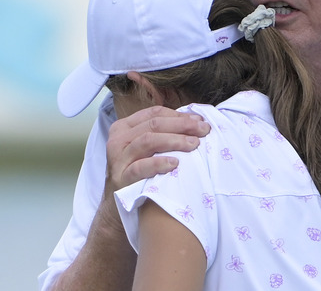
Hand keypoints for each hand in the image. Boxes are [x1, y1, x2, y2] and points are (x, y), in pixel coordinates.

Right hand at [96, 106, 209, 231]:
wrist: (117, 206)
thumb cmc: (138, 173)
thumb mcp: (145, 149)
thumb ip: (162, 133)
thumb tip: (195, 122)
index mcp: (125, 127)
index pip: (154, 113)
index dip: (179, 115)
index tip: (199, 120)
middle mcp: (118, 140)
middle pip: (154, 124)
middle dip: (182, 125)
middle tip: (203, 130)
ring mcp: (118, 159)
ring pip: (148, 140)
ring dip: (175, 140)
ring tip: (194, 144)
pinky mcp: (121, 178)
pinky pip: (141, 167)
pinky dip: (159, 163)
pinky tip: (175, 164)